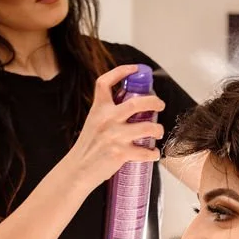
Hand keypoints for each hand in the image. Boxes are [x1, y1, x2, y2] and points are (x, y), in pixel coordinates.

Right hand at [68, 64, 165, 189]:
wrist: (78, 170)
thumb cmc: (87, 148)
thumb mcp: (93, 123)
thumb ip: (108, 114)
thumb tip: (130, 107)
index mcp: (98, 109)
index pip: (105, 82)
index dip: (121, 71)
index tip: (135, 69)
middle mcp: (106, 119)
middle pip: (136, 102)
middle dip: (154, 102)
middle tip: (160, 105)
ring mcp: (114, 136)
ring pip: (147, 127)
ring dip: (158, 129)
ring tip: (158, 132)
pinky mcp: (120, 153)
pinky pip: (145, 152)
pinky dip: (154, 153)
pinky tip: (154, 153)